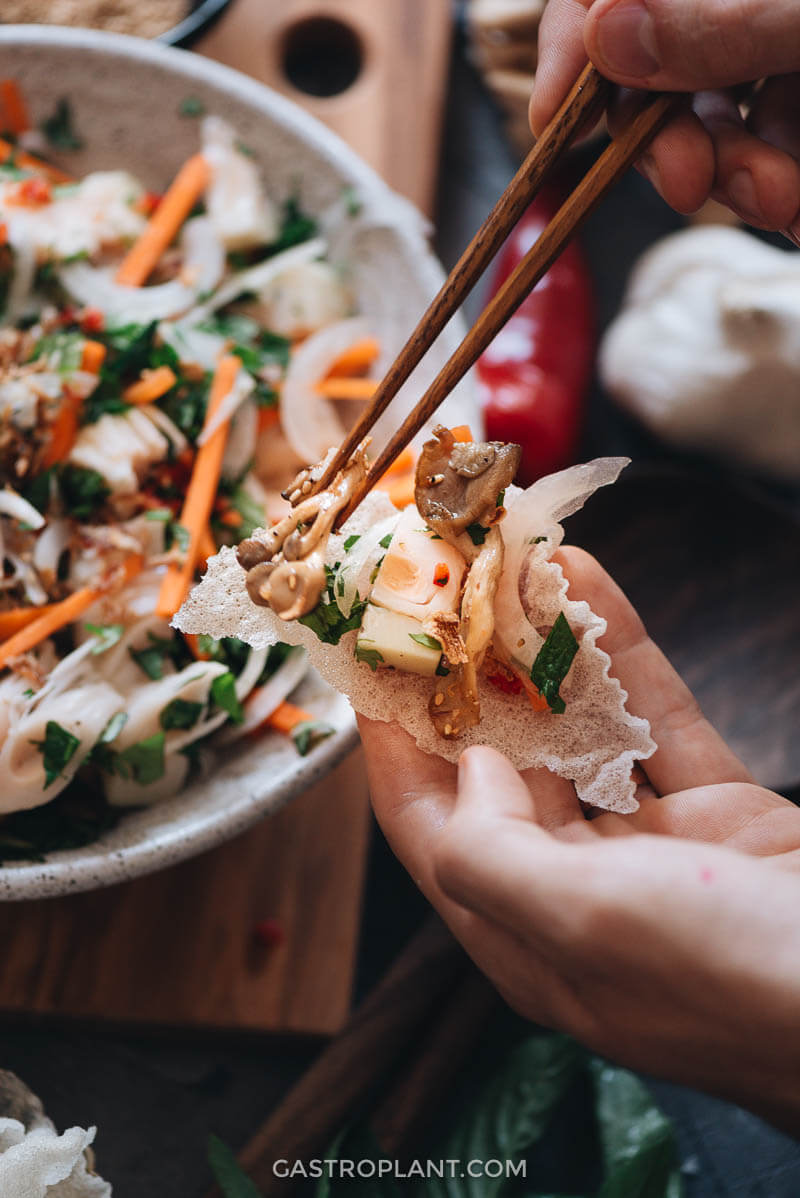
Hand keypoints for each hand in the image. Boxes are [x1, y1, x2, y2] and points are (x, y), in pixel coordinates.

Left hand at [359, 548, 799, 1133]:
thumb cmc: (729, 978)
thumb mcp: (583, 923)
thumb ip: (493, 851)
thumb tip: (467, 768)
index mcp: (524, 935)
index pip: (428, 826)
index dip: (392, 739)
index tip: (369, 656)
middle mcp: (576, 889)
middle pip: (499, 768)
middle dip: (468, 680)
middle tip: (442, 594)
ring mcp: (650, 849)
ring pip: (577, 732)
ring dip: (545, 652)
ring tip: (509, 567)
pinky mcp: (716, 812)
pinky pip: (656, 719)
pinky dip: (624, 654)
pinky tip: (591, 582)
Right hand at [529, 0, 799, 237]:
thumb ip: (717, 17)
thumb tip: (605, 35)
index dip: (571, 47)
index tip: (551, 125)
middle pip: (659, 68)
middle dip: (667, 141)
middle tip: (688, 188)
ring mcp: (774, 39)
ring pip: (715, 113)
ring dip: (730, 174)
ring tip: (777, 202)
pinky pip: (769, 134)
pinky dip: (775, 178)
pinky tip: (792, 207)